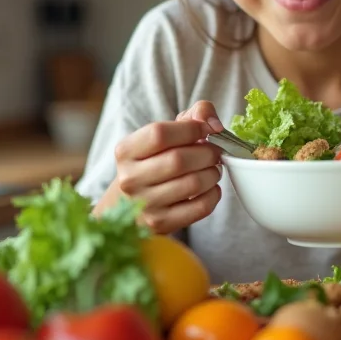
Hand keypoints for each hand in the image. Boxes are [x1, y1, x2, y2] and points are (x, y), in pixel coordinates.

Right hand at [110, 101, 224, 233]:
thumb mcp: (165, 133)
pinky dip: (214, 194)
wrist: (131, 203)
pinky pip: (200, 208)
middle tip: (215, 152)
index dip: (191, 129)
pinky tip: (210, 187)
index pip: (160, 133)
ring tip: (212, 169)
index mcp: (125, 151)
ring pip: (193, 184)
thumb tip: (213, 123)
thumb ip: (194, 115)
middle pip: (179, 160)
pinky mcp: (161, 224)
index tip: (205, 130)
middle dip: (207, 153)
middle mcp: (129, 179)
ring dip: (212, 173)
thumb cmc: (154, 161)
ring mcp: (144, 205)